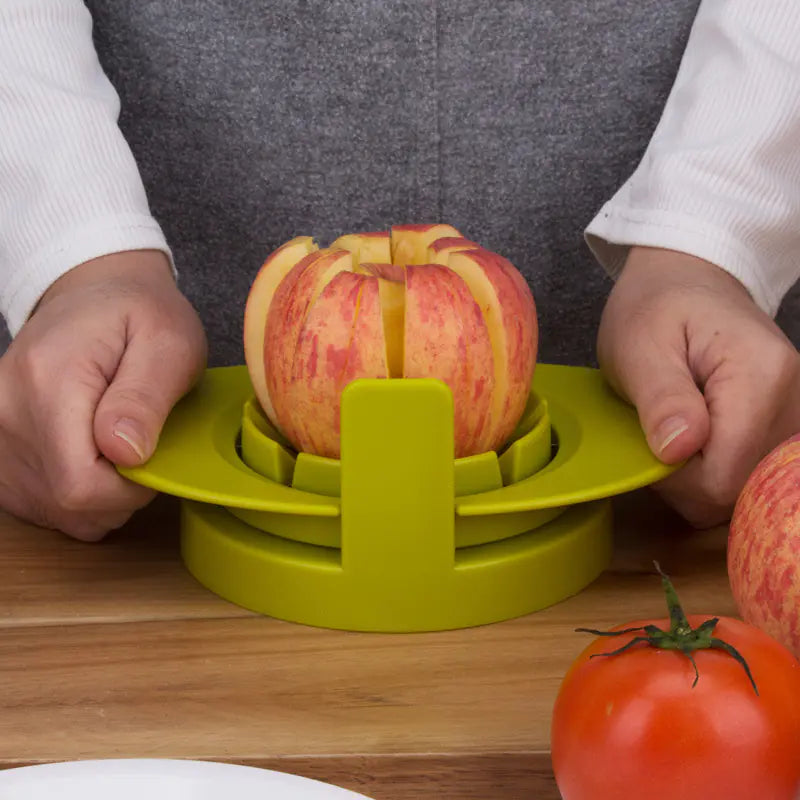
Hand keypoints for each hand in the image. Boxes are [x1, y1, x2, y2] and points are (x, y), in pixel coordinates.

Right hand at [0, 250, 206, 539]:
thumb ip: (147, 397)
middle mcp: (6, 411)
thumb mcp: (169, 342)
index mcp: (48, 380)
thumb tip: (125, 452)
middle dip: (119, 493)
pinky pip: (41, 503)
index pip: (81, 485)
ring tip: (119, 442)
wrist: (94, 294)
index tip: (153, 456)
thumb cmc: (140, 315)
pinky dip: (77, 494)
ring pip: (54, 511)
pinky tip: (95, 454)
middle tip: (143, 443)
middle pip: (65, 504)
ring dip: (100, 495)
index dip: (129, 490)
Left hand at [597, 246, 799, 527]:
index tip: (646, 447)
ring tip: (675, 427)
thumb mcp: (639, 344)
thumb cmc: (656, 307)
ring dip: (699, 475)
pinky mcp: (784, 425)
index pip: (723, 477)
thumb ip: (661, 398)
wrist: (688, 280)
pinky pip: (749, 473)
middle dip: (686, 480)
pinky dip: (715, 467)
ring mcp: (794, 415)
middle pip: (739, 489)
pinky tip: (696, 435)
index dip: (676, 480)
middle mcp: (793, 401)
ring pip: (745, 488)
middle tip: (655, 434)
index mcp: (760, 377)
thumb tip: (678, 449)